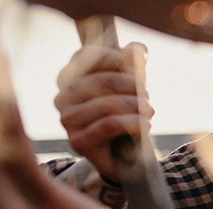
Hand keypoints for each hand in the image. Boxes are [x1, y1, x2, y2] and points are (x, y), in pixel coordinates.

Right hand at [54, 43, 153, 180]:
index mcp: (69, 77)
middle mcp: (63, 97)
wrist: (126, 157)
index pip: (88, 55)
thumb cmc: (126, 115)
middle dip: (131, 87)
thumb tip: (136, 48)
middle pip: (102, 81)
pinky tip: (146, 124)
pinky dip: (133, 123)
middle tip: (147, 97)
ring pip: (106, 104)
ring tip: (150, 111)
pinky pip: (109, 125)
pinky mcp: (78, 141)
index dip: (117, 59)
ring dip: (135, 106)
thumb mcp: (131, 85)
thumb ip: (133, 64)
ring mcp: (67, 120)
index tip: (138, 70)